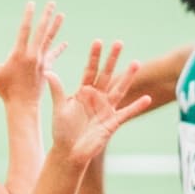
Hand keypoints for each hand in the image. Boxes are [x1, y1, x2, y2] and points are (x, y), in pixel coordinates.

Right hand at [0, 0, 65, 106]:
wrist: (23, 105)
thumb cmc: (5, 90)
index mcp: (19, 54)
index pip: (25, 30)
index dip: (28, 16)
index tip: (32, 3)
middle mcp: (33, 55)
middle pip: (41, 31)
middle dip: (46, 16)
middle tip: (52, 3)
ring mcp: (41, 61)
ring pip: (49, 40)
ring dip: (55, 27)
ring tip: (61, 15)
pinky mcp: (46, 68)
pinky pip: (53, 55)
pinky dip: (59, 48)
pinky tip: (65, 43)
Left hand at [49, 40, 150, 162]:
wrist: (69, 152)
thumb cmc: (62, 131)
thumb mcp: (59, 108)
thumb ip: (57, 90)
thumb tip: (47, 72)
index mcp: (83, 92)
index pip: (90, 70)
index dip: (94, 57)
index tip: (98, 41)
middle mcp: (96, 97)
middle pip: (107, 75)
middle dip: (112, 59)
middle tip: (119, 43)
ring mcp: (106, 109)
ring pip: (119, 89)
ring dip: (128, 77)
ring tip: (136, 63)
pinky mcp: (112, 122)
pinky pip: (127, 113)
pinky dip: (137, 106)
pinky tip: (147, 98)